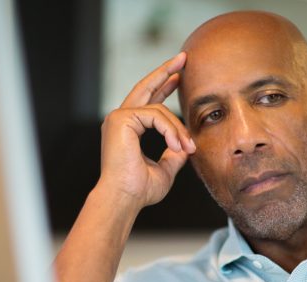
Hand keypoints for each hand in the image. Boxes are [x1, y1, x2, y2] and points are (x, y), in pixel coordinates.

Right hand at [97, 52, 195, 209]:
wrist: (123, 199)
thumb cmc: (138, 190)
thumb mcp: (165, 170)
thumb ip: (174, 154)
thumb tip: (186, 145)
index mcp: (127, 129)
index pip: (148, 101)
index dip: (164, 87)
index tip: (179, 77)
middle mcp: (119, 119)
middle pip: (146, 87)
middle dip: (166, 71)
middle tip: (184, 57)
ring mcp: (118, 117)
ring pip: (159, 109)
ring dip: (178, 129)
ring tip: (188, 148)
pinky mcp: (121, 119)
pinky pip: (156, 115)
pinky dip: (171, 130)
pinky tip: (178, 145)